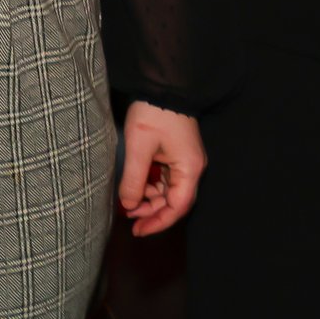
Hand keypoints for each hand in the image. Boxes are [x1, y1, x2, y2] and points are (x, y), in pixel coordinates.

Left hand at [117, 102, 204, 235]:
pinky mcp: (177, 156)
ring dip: (150, 201)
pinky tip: (135, 191)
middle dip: (153, 213)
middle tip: (129, 222)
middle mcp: (191, 168)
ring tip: (128, 206)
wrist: (164, 88)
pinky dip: (151, 188)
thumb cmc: (154, 115)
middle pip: (175, 202)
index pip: (178, 207)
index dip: (159, 222)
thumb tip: (128, 206)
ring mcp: (185, 162)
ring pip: (169, 192)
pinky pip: (166, 180)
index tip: (138, 231)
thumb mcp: (139, 149)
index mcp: (189, 168)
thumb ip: (134, 180)